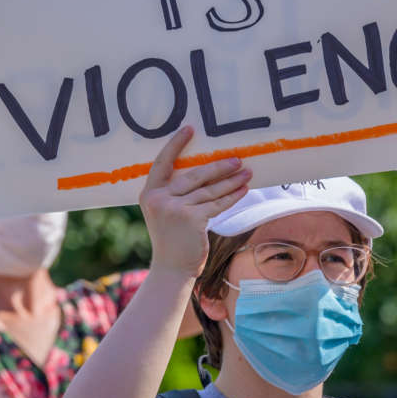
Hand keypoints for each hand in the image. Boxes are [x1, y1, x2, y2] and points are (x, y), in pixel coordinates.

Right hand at [139, 126, 250, 277]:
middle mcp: (159, 199)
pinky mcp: (192, 220)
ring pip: (209, 190)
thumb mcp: (163, 212)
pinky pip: (216, 204)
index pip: (162, 163)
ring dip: (231, 181)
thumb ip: (174, 192)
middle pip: (193, 175)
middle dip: (218, 166)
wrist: (171, 268)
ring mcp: (175, 209)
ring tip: (247, 173)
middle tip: (237, 159)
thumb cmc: (171, 238)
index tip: (189, 129)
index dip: (175, 144)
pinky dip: (231, 197)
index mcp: (149, 193)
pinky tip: (242, 189)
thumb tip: (206, 171)